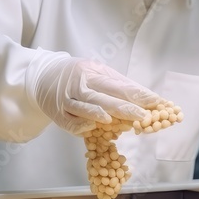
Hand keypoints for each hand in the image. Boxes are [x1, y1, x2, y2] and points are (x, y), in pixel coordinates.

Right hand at [28, 53, 166, 134]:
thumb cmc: (78, 75)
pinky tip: (92, 127)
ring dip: (98, 114)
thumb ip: (118, 83)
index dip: (137, 94)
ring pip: (84, 108)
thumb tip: (145, 96)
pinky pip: (69, 122)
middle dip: (123, 107)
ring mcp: (66, 100)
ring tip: (114, 121)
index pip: (118, 84)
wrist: (43, 75)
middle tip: (142, 115)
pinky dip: (80, 125)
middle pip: (102, 97)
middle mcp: (79, 84)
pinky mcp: (57, 114)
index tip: (155, 101)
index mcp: (91, 72)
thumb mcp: (96, 71)